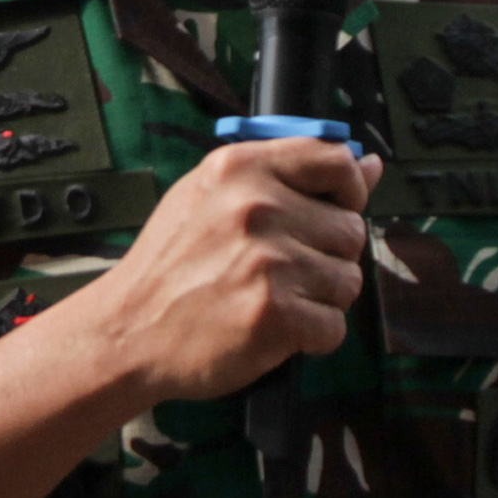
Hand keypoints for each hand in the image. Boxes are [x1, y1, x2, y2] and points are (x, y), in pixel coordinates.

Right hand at [53, 138, 377, 406]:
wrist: (127, 329)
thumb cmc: (171, 264)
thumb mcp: (213, 195)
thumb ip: (290, 175)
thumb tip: (370, 165)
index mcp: (242, 168)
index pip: (337, 160)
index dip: (348, 190)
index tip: (333, 209)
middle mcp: (257, 208)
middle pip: (350, 229)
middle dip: (327, 256)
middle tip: (281, 270)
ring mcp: (267, 262)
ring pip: (348, 280)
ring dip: (320, 298)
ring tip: (271, 298)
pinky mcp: (275, 314)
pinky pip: (334, 326)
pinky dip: (311, 336)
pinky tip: (274, 328)